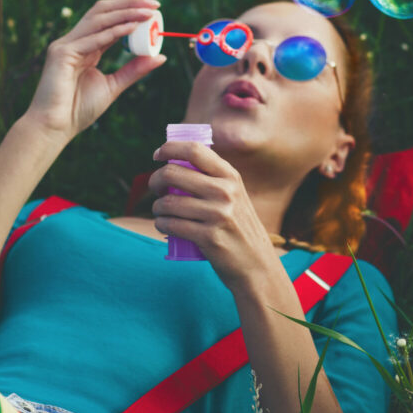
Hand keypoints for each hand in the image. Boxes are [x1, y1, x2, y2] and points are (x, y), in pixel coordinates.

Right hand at [21, 0, 165, 143]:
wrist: (54, 128)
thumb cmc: (78, 110)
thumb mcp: (113, 86)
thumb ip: (134, 70)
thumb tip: (160, 57)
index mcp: (85, 47)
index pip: (108, 20)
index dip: (130, 11)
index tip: (154, 9)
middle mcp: (74, 41)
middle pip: (102, 12)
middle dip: (128, 4)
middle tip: (154, 4)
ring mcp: (65, 45)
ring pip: (97, 20)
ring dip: (124, 13)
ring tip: (147, 12)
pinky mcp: (61, 54)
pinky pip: (92, 39)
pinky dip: (113, 32)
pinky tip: (131, 27)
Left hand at [149, 141, 278, 287]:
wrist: (257, 264)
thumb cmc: (239, 227)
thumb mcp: (235, 196)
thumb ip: (214, 179)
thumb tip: (175, 162)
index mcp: (231, 176)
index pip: (194, 150)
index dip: (170, 148)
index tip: (157, 155)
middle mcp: (225, 192)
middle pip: (173, 173)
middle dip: (155, 180)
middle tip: (156, 188)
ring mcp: (217, 214)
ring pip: (168, 202)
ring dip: (157, 207)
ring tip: (160, 211)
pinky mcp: (208, 237)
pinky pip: (171, 224)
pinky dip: (161, 224)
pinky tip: (163, 224)